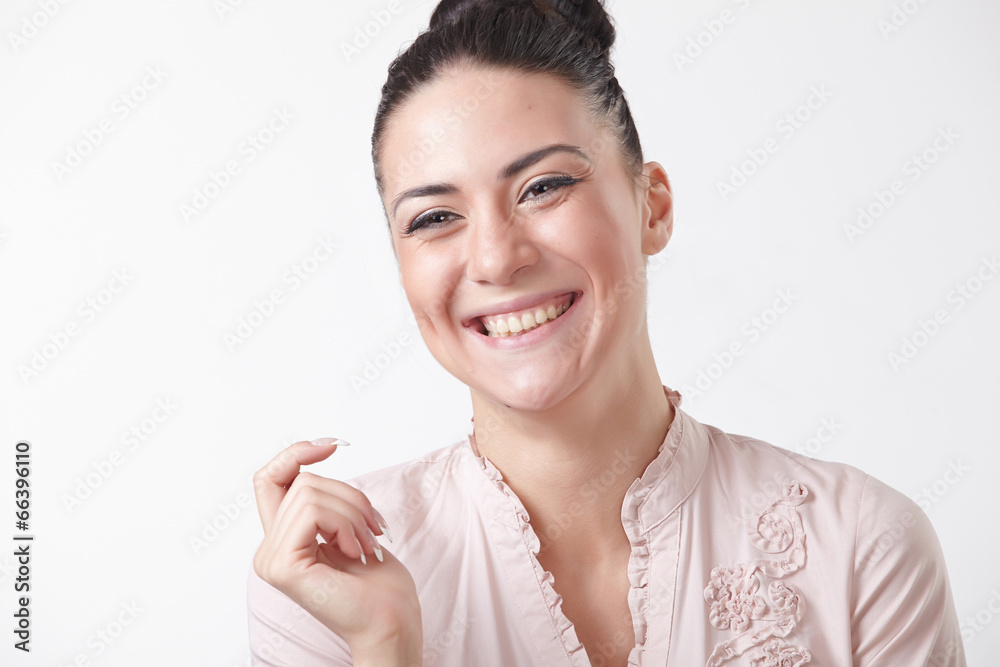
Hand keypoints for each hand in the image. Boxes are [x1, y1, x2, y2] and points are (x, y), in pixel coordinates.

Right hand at [252, 439, 421, 664]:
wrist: (392, 622)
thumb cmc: (378, 582)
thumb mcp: (347, 526)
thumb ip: (322, 501)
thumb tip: (314, 457)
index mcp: (283, 540)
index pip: (269, 479)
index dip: (295, 454)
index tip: (332, 445)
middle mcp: (269, 550)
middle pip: (303, 482)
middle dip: (350, 497)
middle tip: (372, 529)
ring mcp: (271, 560)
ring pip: (310, 493)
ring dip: (353, 513)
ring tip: (365, 545)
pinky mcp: (283, 566)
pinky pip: (313, 512)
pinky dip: (345, 523)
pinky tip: (355, 552)